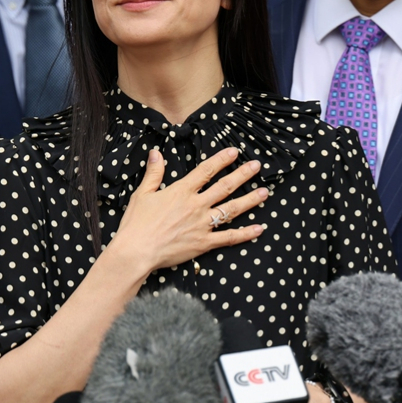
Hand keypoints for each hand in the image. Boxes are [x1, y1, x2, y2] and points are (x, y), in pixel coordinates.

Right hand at [109, 147, 269, 272]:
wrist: (137, 251)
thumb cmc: (136, 223)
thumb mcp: (142, 194)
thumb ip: (153, 173)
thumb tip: (156, 152)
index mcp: (181, 191)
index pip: (206, 171)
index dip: (222, 160)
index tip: (235, 152)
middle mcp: (196, 206)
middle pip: (225, 187)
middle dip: (243, 174)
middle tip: (257, 166)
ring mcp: (202, 225)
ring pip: (231, 210)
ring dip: (250, 200)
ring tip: (265, 192)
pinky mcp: (203, 243)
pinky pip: (229, 237)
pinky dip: (245, 234)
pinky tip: (259, 229)